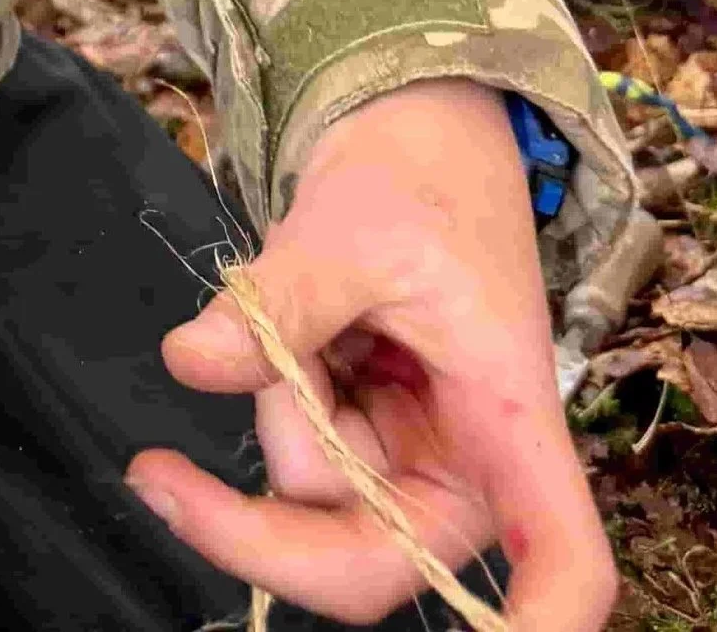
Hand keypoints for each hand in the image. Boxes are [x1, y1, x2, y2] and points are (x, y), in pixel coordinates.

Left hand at [127, 78, 614, 631]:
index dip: (537, 628)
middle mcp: (465, 472)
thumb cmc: (416, 179)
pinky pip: (285, 450)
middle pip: (369, 564)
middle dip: (259, 529)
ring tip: (301, 299)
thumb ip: (280, 302)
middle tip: (153, 473)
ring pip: (305, 497)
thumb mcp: (352, 226)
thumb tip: (190, 361)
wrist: (410, 133)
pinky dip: (266, 384)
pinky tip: (292, 322)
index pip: (563, 566)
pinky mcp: (358, 444)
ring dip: (272, 399)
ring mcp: (407, 464)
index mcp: (513, 430)